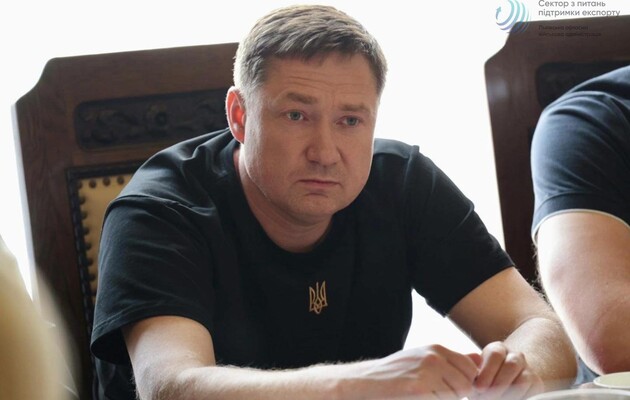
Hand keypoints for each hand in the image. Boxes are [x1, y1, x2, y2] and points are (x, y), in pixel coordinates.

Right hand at [350, 344, 478, 398]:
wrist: (366, 382)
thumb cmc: (396, 374)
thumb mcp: (423, 358)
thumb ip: (452, 359)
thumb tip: (479, 358)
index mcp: (436, 348)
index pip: (471, 368)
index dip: (465, 383)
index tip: (450, 389)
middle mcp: (434, 357)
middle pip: (466, 385)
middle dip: (456, 395)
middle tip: (434, 394)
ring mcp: (427, 373)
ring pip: (455, 396)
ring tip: (423, 395)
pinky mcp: (419, 389)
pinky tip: (415, 398)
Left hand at [469, 341, 543, 399]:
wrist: (503, 380)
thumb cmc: (483, 379)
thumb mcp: (475, 374)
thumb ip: (473, 375)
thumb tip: (474, 384)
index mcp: (497, 349)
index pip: (495, 355)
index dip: (487, 372)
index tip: (479, 387)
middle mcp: (514, 355)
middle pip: (511, 366)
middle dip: (498, 385)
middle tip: (488, 398)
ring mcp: (527, 368)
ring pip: (523, 380)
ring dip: (509, 394)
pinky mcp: (536, 382)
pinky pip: (531, 391)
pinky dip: (519, 398)